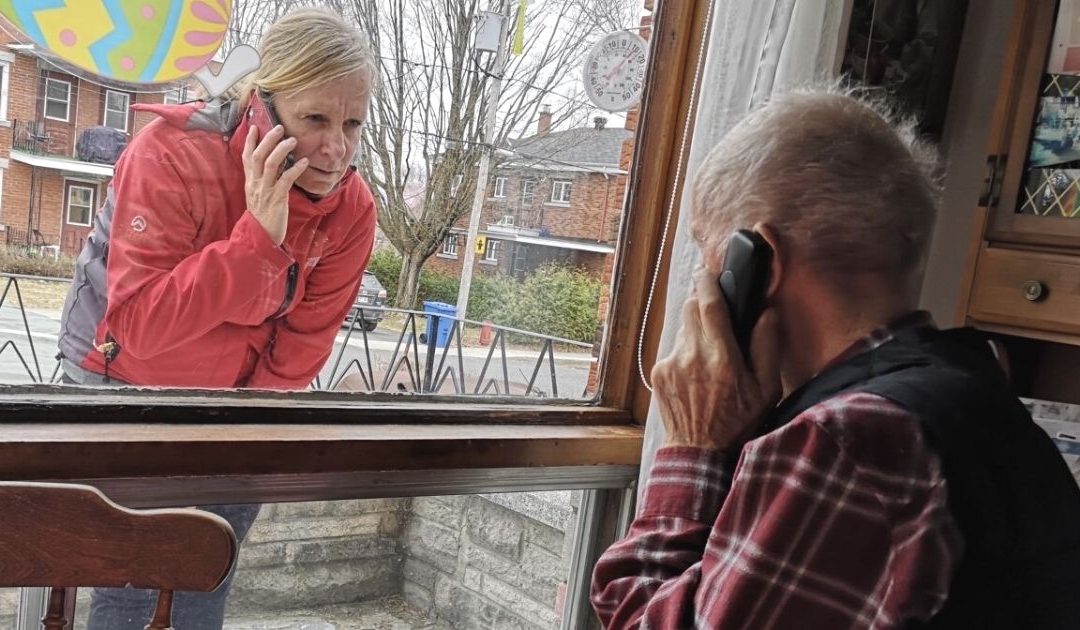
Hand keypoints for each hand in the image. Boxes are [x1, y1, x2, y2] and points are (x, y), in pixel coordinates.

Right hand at [242, 124, 307, 245]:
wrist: (261, 237)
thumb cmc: (263, 216)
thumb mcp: (258, 196)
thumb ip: (261, 181)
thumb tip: (270, 167)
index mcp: (250, 182)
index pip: (247, 157)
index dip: (250, 141)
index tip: (254, 126)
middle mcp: (256, 184)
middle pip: (258, 156)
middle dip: (268, 140)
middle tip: (279, 127)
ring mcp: (265, 191)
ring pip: (270, 165)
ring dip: (282, 150)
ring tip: (292, 140)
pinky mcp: (277, 199)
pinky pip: (286, 180)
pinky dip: (295, 169)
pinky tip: (304, 162)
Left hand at [651, 267, 781, 450]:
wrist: (699, 454)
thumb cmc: (738, 424)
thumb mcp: (766, 390)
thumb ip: (767, 348)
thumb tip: (767, 314)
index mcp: (721, 359)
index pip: (709, 305)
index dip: (708, 281)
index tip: (709, 271)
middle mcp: (691, 357)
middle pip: (690, 308)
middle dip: (702, 303)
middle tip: (717, 315)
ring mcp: (671, 364)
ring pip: (682, 328)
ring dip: (696, 331)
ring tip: (711, 356)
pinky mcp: (659, 373)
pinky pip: (673, 349)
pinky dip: (686, 352)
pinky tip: (697, 374)